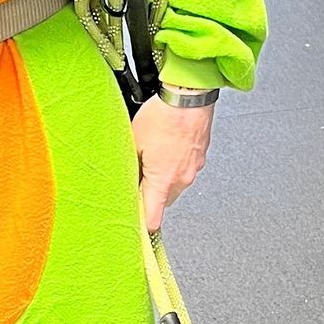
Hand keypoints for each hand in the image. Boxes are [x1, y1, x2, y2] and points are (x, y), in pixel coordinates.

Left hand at [132, 96, 213, 233]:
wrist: (190, 95)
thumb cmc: (163, 115)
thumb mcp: (133, 142)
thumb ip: (129, 167)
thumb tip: (124, 181)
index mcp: (163, 181)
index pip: (153, 219)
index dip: (142, 226)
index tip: (134, 228)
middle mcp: (181, 179)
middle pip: (163, 201)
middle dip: (149, 194)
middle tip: (137, 177)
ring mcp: (193, 168)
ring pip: (174, 184)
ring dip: (162, 177)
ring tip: (152, 155)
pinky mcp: (199, 156)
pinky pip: (184, 168)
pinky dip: (174, 163)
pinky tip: (165, 146)